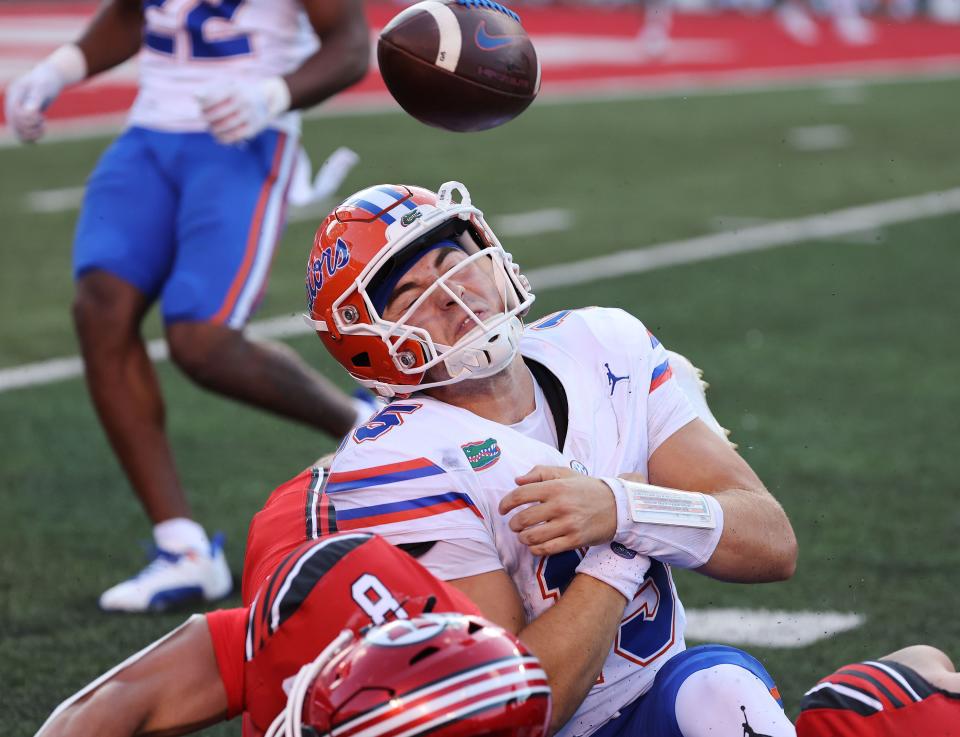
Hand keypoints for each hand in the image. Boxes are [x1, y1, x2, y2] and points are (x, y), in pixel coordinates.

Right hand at [5, 62, 66, 142]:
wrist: (48, 79)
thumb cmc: (47, 81)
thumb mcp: (43, 87)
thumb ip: (35, 98)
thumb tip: (29, 112)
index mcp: (14, 95)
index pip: (15, 114)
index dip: (28, 119)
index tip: (40, 115)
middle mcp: (12, 105)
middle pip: (16, 125)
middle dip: (31, 126)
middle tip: (42, 120)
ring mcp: (16, 113)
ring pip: (18, 133)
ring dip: (32, 134)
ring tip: (42, 126)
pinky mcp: (23, 119)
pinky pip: (22, 135)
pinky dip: (32, 137)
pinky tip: (41, 130)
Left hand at [198, 77, 290, 144]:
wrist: (267, 99)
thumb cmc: (241, 92)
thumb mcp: (229, 85)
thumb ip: (211, 89)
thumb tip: (195, 96)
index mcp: (235, 89)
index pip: (211, 99)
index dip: (203, 106)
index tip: (201, 109)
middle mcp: (243, 101)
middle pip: (217, 114)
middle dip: (207, 119)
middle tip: (205, 119)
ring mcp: (249, 115)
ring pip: (225, 126)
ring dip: (214, 129)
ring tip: (211, 128)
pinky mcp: (253, 128)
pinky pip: (234, 136)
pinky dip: (223, 139)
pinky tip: (218, 138)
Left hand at [499, 465, 617, 556]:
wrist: (618, 506)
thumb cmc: (588, 489)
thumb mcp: (566, 474)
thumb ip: (540, 473)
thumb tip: (517, 481)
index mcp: (556, 487)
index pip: (520, 495)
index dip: (506, 503)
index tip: (502, 509)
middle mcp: (560, 505)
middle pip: (523, 519)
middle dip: (513, 524)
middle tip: (514, 525)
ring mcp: (568, 524)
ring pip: (532, 537)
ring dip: (523, 538)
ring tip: (524, 536)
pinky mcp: (574, 540)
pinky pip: (546, 549)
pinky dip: (535, 549)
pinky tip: (535, 546)